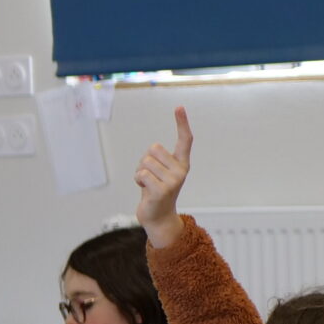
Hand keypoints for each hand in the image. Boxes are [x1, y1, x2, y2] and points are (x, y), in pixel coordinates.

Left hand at [135, 105, 191, 248]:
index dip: (182, 122)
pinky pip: (141, 174)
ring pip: (145, 161)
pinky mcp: (162, 190)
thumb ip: (158, 160)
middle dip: (145, 161)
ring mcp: (173, 181)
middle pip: (153, 149)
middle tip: (149, 176)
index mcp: (181, 163)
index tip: (179, 107)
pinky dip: (138, 180)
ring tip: (147, 184)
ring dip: (140, 172)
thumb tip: (152, 150)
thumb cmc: (156, 191)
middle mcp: (181, 170)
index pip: (185, 140)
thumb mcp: (160, 172)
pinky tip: (144, 190)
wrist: (158, 216)